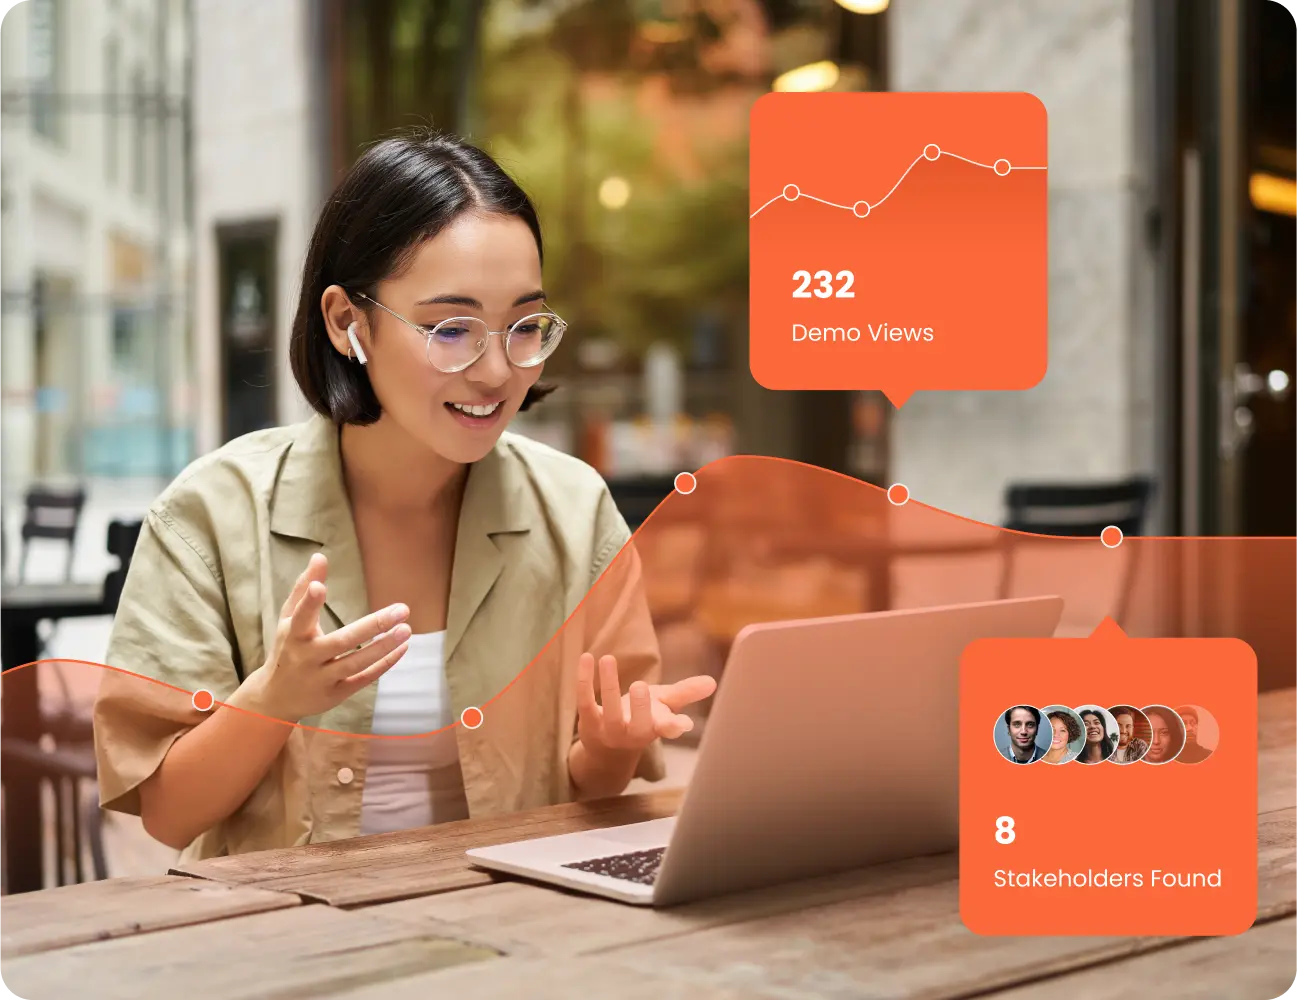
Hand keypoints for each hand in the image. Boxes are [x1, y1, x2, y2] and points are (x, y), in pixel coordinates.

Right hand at [245, 553, 410, 721]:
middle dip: (373, 626)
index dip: (309, 602)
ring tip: (406, 628)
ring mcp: (322, 678)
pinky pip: (364, 679)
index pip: (301, 617)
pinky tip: (402, 647)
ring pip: (356, 663)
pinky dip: (384, 664)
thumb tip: (320, 556)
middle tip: (402, 609)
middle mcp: (307, 658)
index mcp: (293, 635)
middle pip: (341, 641)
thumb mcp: (288, 619)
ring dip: (384, 647)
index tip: (319, 587)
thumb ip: (303, 589)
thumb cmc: (287, 648)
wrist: (276, 698)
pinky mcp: (336, 693)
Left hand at [574, 652, 717, 755]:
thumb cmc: (642, 721)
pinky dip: (584, 680)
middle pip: (639, 725)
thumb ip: (686, 693)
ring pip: (610, 712)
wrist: (608, 751)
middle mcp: (634, 733)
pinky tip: (587, 658)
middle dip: (640, 708)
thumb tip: (712, 682)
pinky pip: (585, 701)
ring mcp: (610, 730)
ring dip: (609, 686)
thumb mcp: (665, 706)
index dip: (674, 726)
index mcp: (656, 728)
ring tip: (608, 659)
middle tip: (641, 686)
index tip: (682, 724)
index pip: (667, 730)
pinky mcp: (589, 722)